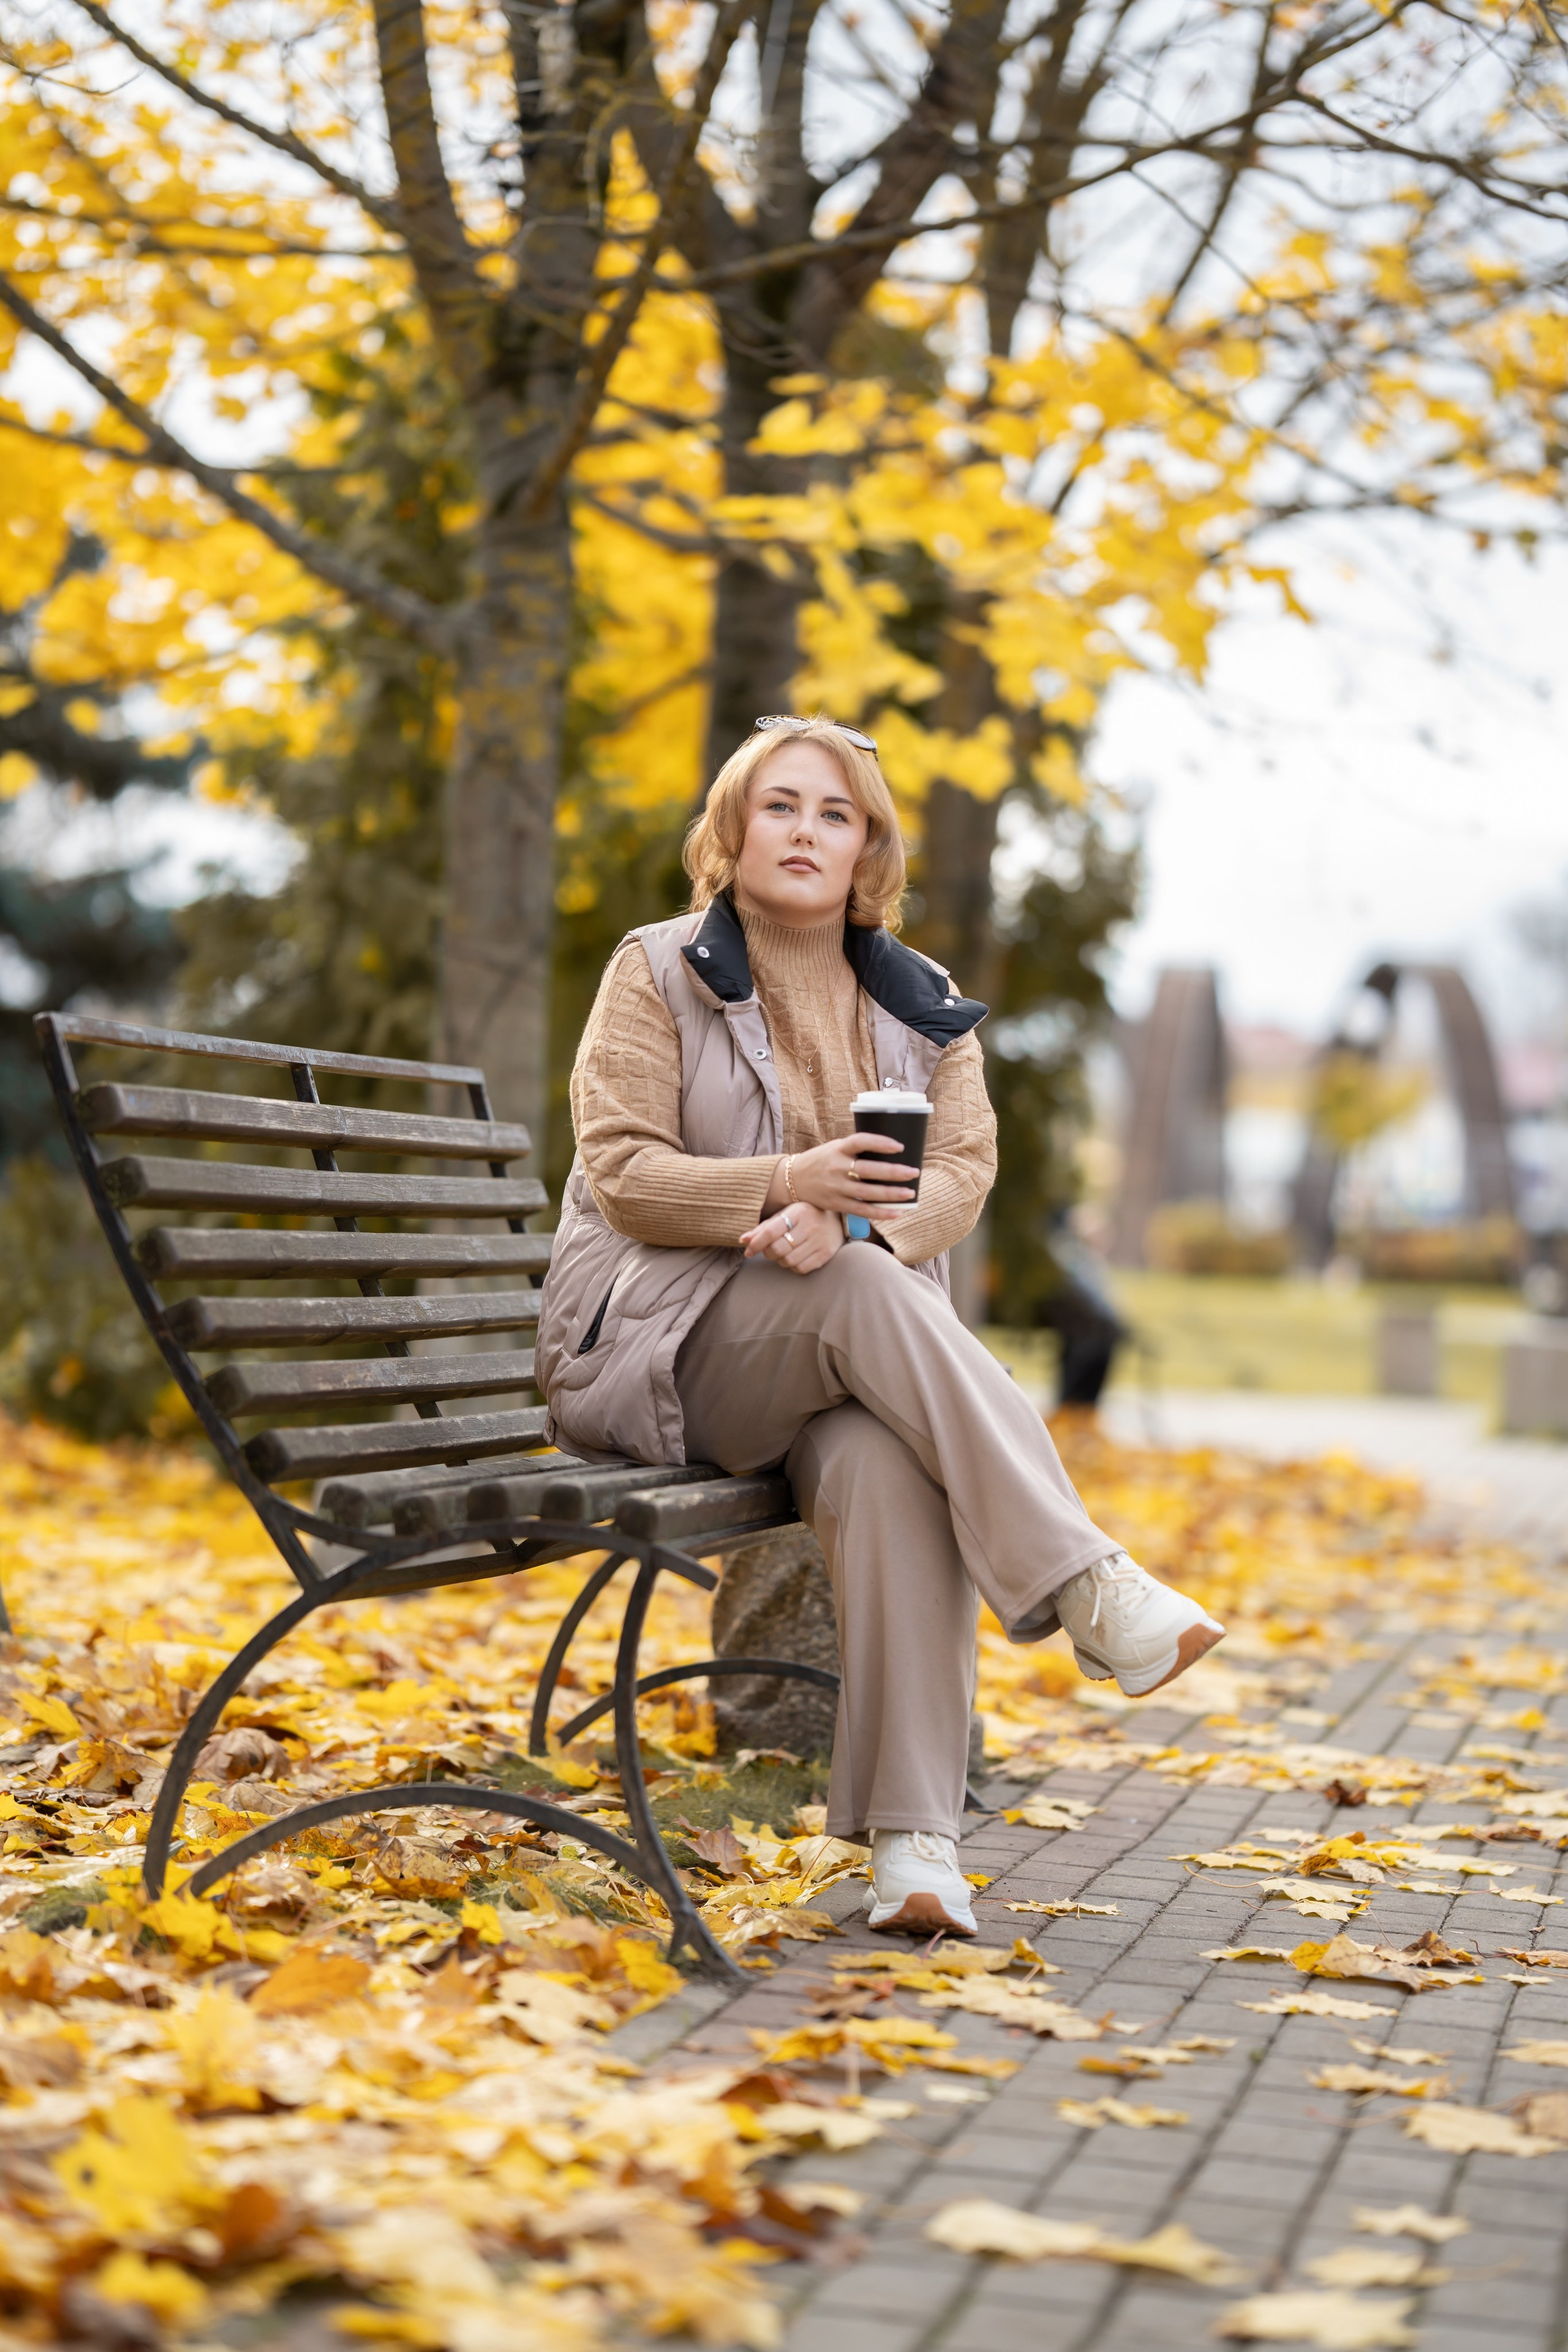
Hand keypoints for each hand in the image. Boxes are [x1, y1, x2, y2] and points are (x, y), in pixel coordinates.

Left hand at [740, 1201, 845, 1273]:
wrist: (837, 1221)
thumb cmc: (803, 1217)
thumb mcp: (785, 1215)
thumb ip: (764, 1228)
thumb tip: (743, 1240)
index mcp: (798, 1211)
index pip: (771, 1231)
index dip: (755, 1243)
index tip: (748, 1251)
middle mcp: (811, 1226)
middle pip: (777, 1249)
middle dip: (767, 1252)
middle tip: (768, 1249)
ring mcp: (820, 1241)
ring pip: (788, 1261)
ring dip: (780, 1260)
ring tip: (784, 1251)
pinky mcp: (825, 1254)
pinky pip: (800, 1269)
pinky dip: (793, 1266)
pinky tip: (796, 1256)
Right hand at [762, 1133, 913, 1222]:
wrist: (791, 1180)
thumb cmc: (820, 1161)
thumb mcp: (834, 1148)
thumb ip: (856, 1150)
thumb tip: (889, 1152)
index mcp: (837, 1149)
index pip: (861, 1142)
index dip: (881, 1143)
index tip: (899, 1147)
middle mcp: (836, 1167)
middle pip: (869, 1170)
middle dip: (894, 1172)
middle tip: (914, 1172)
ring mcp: (836, 1187)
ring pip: (869, 1193)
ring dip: (892, 1194)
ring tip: (910, 1193)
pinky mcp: (836, 1204)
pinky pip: (862, 1210)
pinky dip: (881, 1213)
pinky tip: (897, 1212)